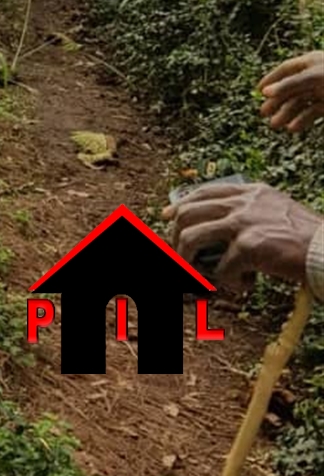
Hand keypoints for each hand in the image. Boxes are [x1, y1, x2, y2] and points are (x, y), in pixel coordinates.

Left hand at [162, 182, 320, 288]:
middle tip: (181, 254)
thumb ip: (250, 211)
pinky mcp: (248, 246)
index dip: (181, 204)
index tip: (168, 216)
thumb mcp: (278, 210)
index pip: (204, 191)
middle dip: (176, 237)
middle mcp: (244, 203)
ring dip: (188, 260)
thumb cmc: (307, 238)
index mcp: (252, 191)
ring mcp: (244, 223)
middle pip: (188, 213)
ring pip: (192, 238)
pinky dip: (230, 282)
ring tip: (200, 273)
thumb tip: (213, 226)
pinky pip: (221, 269)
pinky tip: (246, 284)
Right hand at [260, 52, 323, 133]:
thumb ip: (289, 85)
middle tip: (263, 113)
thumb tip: (264, 92)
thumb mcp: (314, 77)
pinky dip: (302, 121)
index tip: (258, 90)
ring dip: (287, 114)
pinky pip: (313, 113)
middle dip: (277, 101)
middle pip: (291, 88)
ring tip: (275, 126)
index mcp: (312, 63)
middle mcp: (317, 76)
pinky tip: (293, 128)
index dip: (271, 79)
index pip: (286, 69)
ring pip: (301, 103)